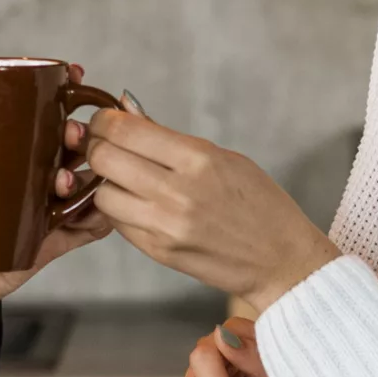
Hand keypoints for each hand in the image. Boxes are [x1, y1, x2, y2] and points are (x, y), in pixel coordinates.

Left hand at [0, 96, 112, 376]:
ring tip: (63, 177)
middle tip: (69, 132)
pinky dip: (97, 221)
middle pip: (66, 147)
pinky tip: (100, 212)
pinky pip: (82, 231)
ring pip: (79, 184)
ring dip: (85, 174)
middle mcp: (27, 181)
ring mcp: (39, 213)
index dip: (62, 93)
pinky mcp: (44, 246)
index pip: (38, 118)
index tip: (71, 73)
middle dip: (78, 133)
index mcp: (3, 160)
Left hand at [76, 108, 339, 311]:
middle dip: (97, 147)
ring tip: (123, 178)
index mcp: (198, 159)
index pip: (125, 130)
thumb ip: (173, 140)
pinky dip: (120, 210)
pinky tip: (136, 203)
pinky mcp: (158, 251)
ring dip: (106, 182)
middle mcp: (177, 192)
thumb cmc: (259, 204)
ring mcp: (164, 226)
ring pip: (103, 193)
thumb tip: (128, 115)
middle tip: (103, 145)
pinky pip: (118, 223)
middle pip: (105, 159)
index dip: (104, 121)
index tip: (104, 120)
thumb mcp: (225, 158)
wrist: (281, 261)